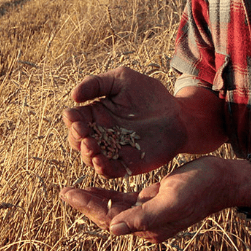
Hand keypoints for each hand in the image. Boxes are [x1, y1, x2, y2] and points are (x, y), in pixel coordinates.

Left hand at [60, 156, 250, 243]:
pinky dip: (109, 193)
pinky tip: (96, 185)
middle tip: (63, 191)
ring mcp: (150, 213)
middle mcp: (147, 224)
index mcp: (150, 228)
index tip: (68, 193)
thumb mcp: (172, 200)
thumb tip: (113, 229)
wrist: (224, 180)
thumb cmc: (201, 188)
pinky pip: (125, 200)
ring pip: (114, 207)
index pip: (110, 219)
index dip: (87, 207)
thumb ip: (144, 217)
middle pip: (108, 215)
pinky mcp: (154, 200)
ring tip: (72, 189)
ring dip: (94, 198)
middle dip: (85, 203)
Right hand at [62, 67, 187, 177]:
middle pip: (77, 140)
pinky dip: (101, 168)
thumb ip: (97, 83)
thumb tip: (73, 96)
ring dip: (86, 154)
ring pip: (89, 157)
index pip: (74, 119)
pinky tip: (100, 162)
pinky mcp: (126, 165)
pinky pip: (108, 171)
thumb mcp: (122, 79)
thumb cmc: (150, 94)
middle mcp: (100, 133)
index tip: (75, 118)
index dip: (71, 120)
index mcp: (95, 113)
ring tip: (91, 147)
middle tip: (83, 133)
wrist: (179, 115)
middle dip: (76, 138)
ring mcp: (112, 151)